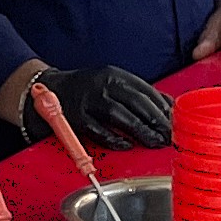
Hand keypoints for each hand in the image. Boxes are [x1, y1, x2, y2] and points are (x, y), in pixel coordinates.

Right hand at [21, 66, 170, 151]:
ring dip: (141, 131)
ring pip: (120, 117)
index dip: (161, 107)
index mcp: (113, 74)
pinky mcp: (76, 118)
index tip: (174, 121)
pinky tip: (128, 146)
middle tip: (169, 135)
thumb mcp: (111, 82)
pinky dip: (115, 139)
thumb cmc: (85, 89)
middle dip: (156, 121)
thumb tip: (168, 105)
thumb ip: (137, 93)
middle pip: (136, 103)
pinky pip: (99, 131)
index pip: (145, 90)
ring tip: (155, 142)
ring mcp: (88, 101)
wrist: (46, 90)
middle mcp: (101, 84)